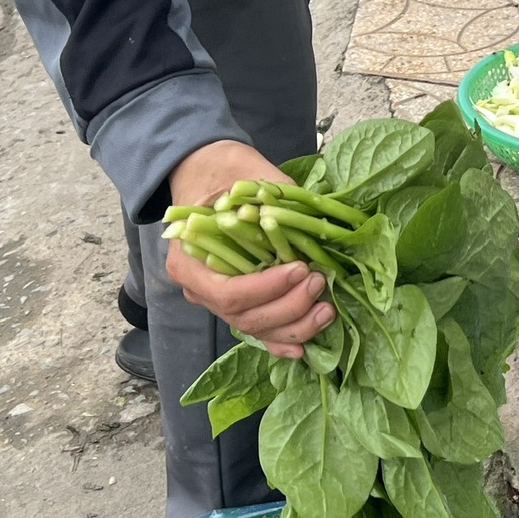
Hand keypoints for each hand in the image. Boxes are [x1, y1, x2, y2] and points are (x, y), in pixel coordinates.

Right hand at [162, 139, 332, 359]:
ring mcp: (218, 300)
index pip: (230, 292)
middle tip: (319, 280)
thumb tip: (309, 220)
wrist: (207, 169)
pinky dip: (280, 341)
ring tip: (327, 309)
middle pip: (245, 317)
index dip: (269, 288)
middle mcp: (199, 288)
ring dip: (294, 325)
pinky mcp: (239, 302)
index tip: (301, 268)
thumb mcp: (246, 174)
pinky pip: (258, 330)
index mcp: (190, 260)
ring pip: (255, 328)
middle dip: (289, 306)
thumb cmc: (223, 171)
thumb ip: (272, 200)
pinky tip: (303, 347)